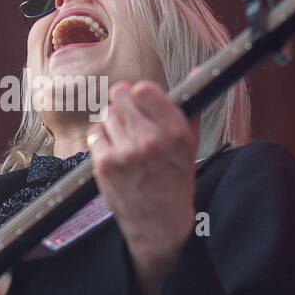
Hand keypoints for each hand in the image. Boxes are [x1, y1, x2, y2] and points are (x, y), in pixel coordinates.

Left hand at [90, 79, 200, 294]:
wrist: (160, 225)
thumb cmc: (175, 180)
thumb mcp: (190, 144)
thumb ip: (189, 107)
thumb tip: (199, 70)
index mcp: (175, 132)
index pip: (145, 89)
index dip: (140, 94)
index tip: (141, 102)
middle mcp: (151, 140)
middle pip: (120, 97)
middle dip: (123, 104)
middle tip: (129, 119)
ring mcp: (125, 153)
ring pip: (106, 115)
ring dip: (113, 125)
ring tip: (125, 144)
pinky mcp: (105, 165)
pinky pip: (95, 134)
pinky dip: (102, 141)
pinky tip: (115, 155)